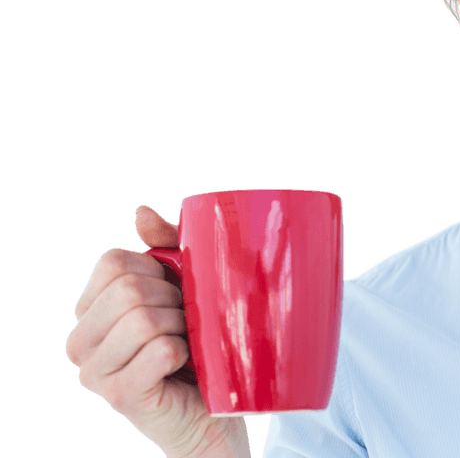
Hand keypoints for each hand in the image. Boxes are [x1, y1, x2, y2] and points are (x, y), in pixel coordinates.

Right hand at [66, 206, 250, 457]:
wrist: (215, 412)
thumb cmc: (200, 345)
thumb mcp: (187, 285)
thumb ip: (166, 246)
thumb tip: (140, 212)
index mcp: (89, 310)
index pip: (114, 262)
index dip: (159, 269)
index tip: (178, 291)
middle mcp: (80, 342)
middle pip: (129, 290)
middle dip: (176, 299)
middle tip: (191, 321)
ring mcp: (94, 373)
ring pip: (145, 319)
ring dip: (184, 325)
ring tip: (190, 342)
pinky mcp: (120, 396)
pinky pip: (160, 349)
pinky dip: (186, 350)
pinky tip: (188, 363)